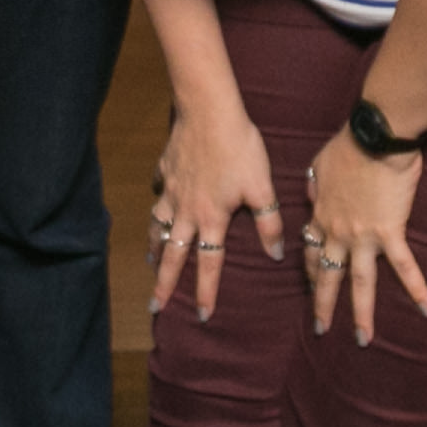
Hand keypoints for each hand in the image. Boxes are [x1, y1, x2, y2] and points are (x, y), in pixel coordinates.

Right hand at [146, 94, 274, 321]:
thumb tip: (276, 253)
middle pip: (172, 254)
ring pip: (158, 225)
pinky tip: (157, 202)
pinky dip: (157, 201)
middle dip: (163, 283)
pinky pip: (158, 191)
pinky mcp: (165, 169)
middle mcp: (187, 210)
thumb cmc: (240, 148)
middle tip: (154, 305)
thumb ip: (269, 222)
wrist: (209, 111)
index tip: (201, 315)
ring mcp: (172, 190)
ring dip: (154, 246)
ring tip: (150, 261)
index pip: (208, 264)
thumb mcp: (262, 186)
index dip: (205, 291)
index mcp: (212, 218)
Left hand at [300, 136, 426, 348]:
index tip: (310, 282)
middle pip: (328, 275)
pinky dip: (417, 289)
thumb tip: (311, 196)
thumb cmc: (349, 145)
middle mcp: (338, 232)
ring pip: (360, 283)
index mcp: (321, 215)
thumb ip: (314, 185)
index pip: (311, 249)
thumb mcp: (319, 165)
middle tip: (321, 329)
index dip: (309, 268)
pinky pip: (404, 267)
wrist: (375, 137)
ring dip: (361, 313)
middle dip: (323, 304)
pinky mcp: (390, 233)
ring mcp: (363, 236)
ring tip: (363, 339)